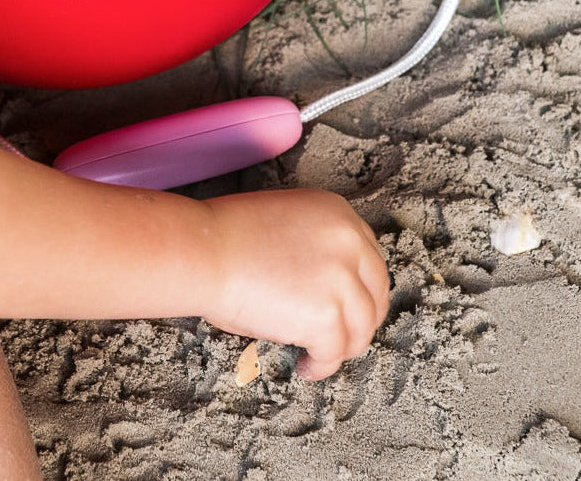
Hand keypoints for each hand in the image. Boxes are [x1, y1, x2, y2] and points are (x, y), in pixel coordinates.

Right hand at [202, 190, 389, 380]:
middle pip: (375, 294)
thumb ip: (316, 244)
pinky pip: (334, 353)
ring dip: (342, 347)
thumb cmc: (227, 236)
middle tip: (340, 337)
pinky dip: (322, 366)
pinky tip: (306, 367)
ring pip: (361, 329)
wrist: (204, 250)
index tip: (349, 306)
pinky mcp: (326, 317)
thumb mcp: (286, 220)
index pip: (370, 259)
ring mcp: (341, 281)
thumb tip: (323, 282)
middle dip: (360, 321)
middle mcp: (349, 243)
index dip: (361, 289)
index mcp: (339, 213)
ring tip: (319, 356)